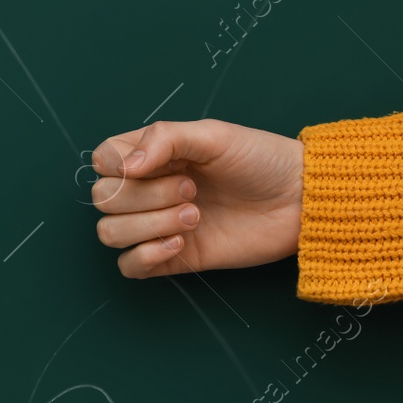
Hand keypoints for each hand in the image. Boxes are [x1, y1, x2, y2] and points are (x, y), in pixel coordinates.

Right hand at [89, 119, 303, 278]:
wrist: (299, 202)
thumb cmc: (260, 159)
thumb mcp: (213, 134)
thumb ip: (163, 139)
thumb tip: (125, 167)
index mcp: (152, 154)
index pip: (102, 161)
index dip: (118, 165)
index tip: (159, 164)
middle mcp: (148, 189)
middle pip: (104, 199)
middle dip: (144, 196)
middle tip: (192, 190)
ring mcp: (158, 225)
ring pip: (110, 233)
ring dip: (148, 225)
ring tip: (194, 216)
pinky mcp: (173, 258)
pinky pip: (129, 267)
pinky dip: (146, 255)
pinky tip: (181, 242)